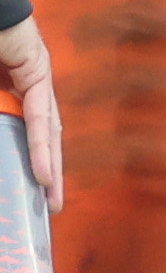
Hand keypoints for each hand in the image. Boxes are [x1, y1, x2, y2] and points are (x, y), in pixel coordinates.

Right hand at [0, 12, 61, 211]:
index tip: (33, 186)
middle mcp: (31, 79)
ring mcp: (37, 72)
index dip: (33, 155)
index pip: (29, 126)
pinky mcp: (37, 67)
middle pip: (44, 131)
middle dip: (48, 169)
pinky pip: (40, 113)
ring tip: (52, 197)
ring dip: (51, 164)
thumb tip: (0, 144)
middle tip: (50, 205)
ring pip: (48, 127)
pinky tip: (43, 171)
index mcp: (14, 82)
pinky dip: (41, 144)